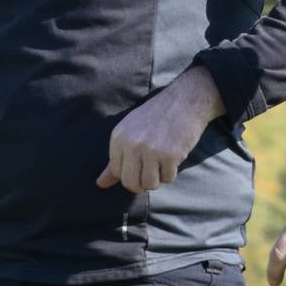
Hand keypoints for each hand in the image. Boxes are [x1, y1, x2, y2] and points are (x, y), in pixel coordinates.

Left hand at [96, 66, 222, 192]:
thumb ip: (116, 159)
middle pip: (130, 183)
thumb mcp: (130, 132)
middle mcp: (132, 144)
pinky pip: (168, 178)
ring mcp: (151, 150)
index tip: (140, 165)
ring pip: (149, 185)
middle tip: (152, 171)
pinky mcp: (170, 155)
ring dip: (158, 179)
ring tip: (162, 163)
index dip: (130, 174)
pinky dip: (172, 172)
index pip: (117, 172)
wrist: (184, 100)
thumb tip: (101, 184)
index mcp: (118, 138)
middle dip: (142, 183)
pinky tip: (174, 156)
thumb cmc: (156, 117)